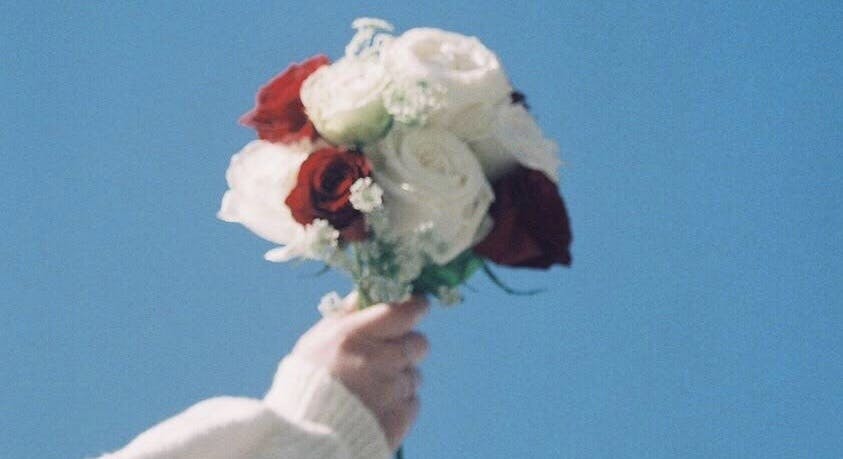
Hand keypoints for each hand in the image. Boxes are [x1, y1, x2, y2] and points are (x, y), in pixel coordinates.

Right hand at [290, 294, 429, 450]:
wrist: (304, 437)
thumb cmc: (306, 384)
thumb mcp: (316, 342)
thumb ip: (345, 315)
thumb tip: (365, 292)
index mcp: (353, 336)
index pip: (403, 311)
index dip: (415, 307)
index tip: (418, 306)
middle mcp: (377, 359)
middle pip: (419, 342)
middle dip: (408, 346)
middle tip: (389, 354)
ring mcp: (392, 389)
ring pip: (415, 374)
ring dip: (401, 377)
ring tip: (374, 388)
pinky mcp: (400, 416)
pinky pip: (414, 401)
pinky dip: (400, 402)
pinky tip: (378, 406)